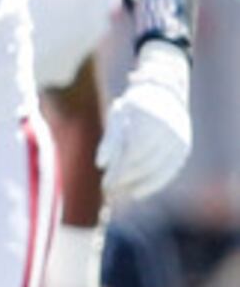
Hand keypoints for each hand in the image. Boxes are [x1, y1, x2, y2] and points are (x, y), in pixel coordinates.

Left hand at [98, 41, 191, 210]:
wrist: (164, 92)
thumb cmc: (133, 106)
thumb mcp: (117, 116)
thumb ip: (110, 140)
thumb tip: (101, 164)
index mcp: (149, 119)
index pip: (132, 153)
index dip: (118, 171)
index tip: (104, 184)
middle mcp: (168, 129)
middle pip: (145, 163)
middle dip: (126, 180)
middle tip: (109, 191)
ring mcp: (179, 139)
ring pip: (158, 170)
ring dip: (138, 185)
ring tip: (120, 194)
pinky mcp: (184, 148)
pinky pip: (169, 171)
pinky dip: (153, 184)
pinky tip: (137, 193)